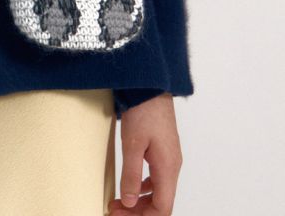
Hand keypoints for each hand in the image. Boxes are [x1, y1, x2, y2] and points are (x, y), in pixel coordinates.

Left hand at [107, 93, 182, 215]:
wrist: (150, 84)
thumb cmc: (143, 110)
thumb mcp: (132, 143)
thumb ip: (131, 174)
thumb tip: (129, 202)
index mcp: (168, 168)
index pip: (162, 208)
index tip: (119, 215)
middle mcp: (172, 166)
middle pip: (161, 202)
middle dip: (139, 212)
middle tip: (114, 210)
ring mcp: (169, 157)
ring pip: (159, 191)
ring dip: (140, 200)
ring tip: (118, 201)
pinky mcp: (162, 149)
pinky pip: (157, 177)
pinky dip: (144, 187)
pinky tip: (131, 185)